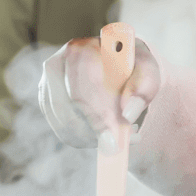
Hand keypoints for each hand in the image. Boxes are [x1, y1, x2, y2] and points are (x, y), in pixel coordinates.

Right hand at [38, 37, 161, 148]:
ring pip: (63, 123)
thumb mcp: (147, 70)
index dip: (96, 117)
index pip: (80, 88)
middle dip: (94, 131)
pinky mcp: (47, 102)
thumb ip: (143, 87)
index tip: (114, 139)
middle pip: (67, 108)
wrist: (119, 62)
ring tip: (120, 136)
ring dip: (92, 137)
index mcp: (80, 50)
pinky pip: (62, 130)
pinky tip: (106, 134)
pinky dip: (85, 139)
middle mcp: (57, 65)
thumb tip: (128, 114)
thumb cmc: (133, 65)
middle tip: (119, 144)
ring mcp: (47, 84)